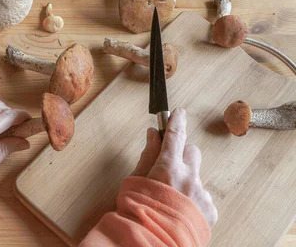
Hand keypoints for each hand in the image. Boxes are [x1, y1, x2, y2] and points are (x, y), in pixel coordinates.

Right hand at [131, 108, 217, 228]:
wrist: (154, 244)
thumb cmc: (139, 213)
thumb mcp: (134, 181)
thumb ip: (147, 156)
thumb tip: (153, 135)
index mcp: (168, 167)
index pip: (175, 136)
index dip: (176, 121)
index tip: (178, 113)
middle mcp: (189, 177)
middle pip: (192, 152)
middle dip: (181, 154)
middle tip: (168, 165)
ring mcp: (202, 194)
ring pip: (197, 176)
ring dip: (187, 179)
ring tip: (171, 197)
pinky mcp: (210, 211)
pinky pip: (203, 196)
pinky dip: (193, 199)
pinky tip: (180, 210)